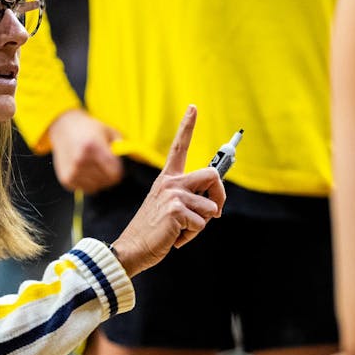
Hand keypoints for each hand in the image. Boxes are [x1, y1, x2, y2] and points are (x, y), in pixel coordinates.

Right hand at [47, 108, 123, 192]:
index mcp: (93, 147)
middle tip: (105, 164)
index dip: (120, 171)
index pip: (115, 173)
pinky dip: (89, 183)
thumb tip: (131, 160)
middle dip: (110, 175)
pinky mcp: (66, 180)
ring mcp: (72, 171)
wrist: (63, 127)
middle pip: (107, 181)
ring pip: (98, 187)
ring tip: (95, 165)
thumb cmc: (89, 129)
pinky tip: (86, 170)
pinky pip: (86, 189)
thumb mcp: (109, 130)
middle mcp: (81, 160)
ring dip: (100, 179)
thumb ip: (123, 145)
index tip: (118, 165)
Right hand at [111, 104, 225, 276]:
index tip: (193, 107)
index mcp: (168, 179)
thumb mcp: (172, 209)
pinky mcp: (175, 209)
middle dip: (220, 196)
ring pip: (210, 207)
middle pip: (211, 175)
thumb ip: (191, 200)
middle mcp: (170, 182)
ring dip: (201, 225)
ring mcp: (172, 194)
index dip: (188, 125)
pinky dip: (192, 235)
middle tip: (215, 214)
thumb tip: (216, 207)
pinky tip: (175, 236)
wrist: (134, 248)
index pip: (179, 147)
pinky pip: (201, 223)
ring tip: (180, 229)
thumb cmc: (155, 231)